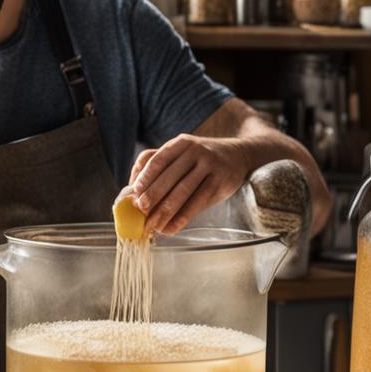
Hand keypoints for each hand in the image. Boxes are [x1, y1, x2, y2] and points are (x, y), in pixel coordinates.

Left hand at [127, 135, 247, 234]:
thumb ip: (156, 162)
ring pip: (183, 191)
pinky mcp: (221, 182)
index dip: (145, 178)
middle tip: (141, 214)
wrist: (240, 155)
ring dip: (165, 211)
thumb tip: (130, 186)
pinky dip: (183, 217)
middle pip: (169, 177)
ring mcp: (210, 166)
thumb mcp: (181, 151)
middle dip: (153, 197)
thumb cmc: (201, 158)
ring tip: (153, 225)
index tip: (134, 195)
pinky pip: (199, 202)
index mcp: (180, 143)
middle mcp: (196, 151)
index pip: (158, 159)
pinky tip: (172, 228)